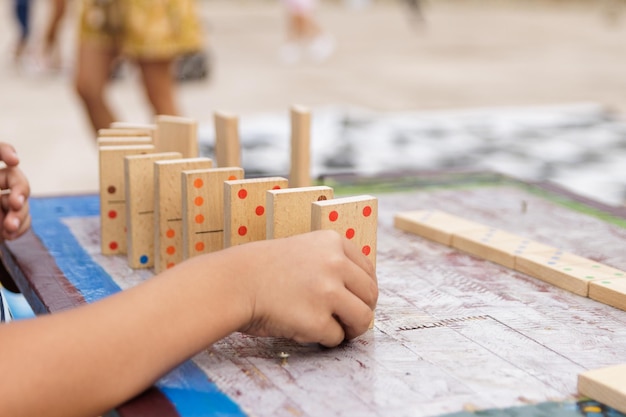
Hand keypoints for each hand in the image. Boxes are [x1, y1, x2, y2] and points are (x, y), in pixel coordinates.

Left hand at [0, 143, 30, 240]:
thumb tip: (16, 188)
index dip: (5, 151)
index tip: (13, 160)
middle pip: (16, 179)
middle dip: (20, 191)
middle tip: (16, 204)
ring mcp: (2, 202)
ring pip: (23, 203)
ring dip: (19, 216)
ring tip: (8, 228)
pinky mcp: (8, 220)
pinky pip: (22, 221)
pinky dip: (19, 228)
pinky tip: (9, 235)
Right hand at [236, 230, 377, 346]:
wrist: (234, 282)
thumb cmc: (264, 269)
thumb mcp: (304, 249)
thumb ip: (332, 262)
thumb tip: (360, 291)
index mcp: (333, 242)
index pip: (368, 270)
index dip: (363, 290)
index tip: (355, 300)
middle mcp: (336, 263)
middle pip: (371, 295)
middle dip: (362, 311)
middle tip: (349, 322)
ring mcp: (328, 292)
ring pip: (362, 318)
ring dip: (352, 329)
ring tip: (336, 331)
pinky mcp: (317, 320)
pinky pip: (336, 337)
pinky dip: (324, 339)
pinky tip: (306, 330)